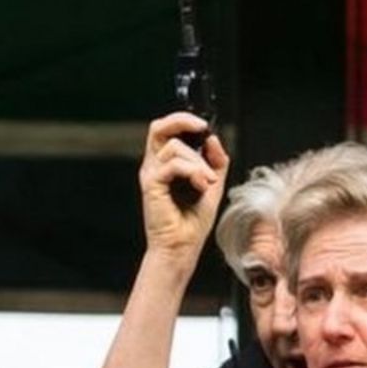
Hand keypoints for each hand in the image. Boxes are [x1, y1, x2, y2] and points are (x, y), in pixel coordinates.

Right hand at [138, 112, 229, 266]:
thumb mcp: (212, 184)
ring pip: (175, 147)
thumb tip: (213, 139)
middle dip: (182, 121)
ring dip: (199, 162)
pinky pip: (173, 164)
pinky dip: (193, 172)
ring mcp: (151, 174)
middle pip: (158, 127)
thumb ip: (215, 161)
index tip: (204, 127)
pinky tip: (201, 186)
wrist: (182, 247)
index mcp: (166, 164)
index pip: (166, 130)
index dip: (183, 120)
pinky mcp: (151, 184)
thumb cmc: (192, 222)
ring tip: (208, 182)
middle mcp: (155, 166)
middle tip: (201, 129)